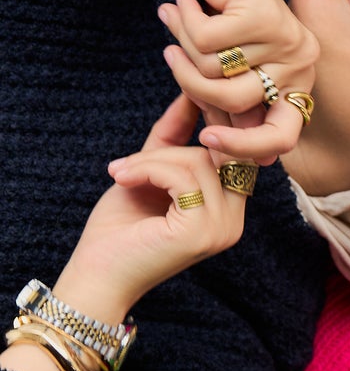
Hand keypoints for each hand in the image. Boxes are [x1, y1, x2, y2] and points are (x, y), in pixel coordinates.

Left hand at [54, 96, 247, 326]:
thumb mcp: (149, 174)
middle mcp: (234, 222)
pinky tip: (123, 180)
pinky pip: (183, 176)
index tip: (186, 102)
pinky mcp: (200, 231)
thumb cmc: (119, 231)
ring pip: (199, 162)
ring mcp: (221, 229)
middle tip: (129, 163)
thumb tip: (189, 94)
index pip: (235, 154)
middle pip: (220, 154)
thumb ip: (172, 139)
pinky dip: (148, 170)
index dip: (212, 128)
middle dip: (171, 149)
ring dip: (151, 161)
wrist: (94, 276)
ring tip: (120, 174)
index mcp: (228, 212)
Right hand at [157, 0, 317, 164]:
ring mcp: (288, 39)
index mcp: (298, 83)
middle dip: (195, 90)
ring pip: (216, 74)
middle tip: (172, 60)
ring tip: (179, 22)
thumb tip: (223, 161)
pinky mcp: (265, 15)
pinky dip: (184, 22)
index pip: (282, 138)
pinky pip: (207, 42)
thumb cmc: (220, 20)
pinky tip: (182, 3)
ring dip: (184, 49)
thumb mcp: (224, 72)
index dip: (244, 147)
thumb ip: (225, 111)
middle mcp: (302, 62)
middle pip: (240, 107)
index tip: (205, 141)